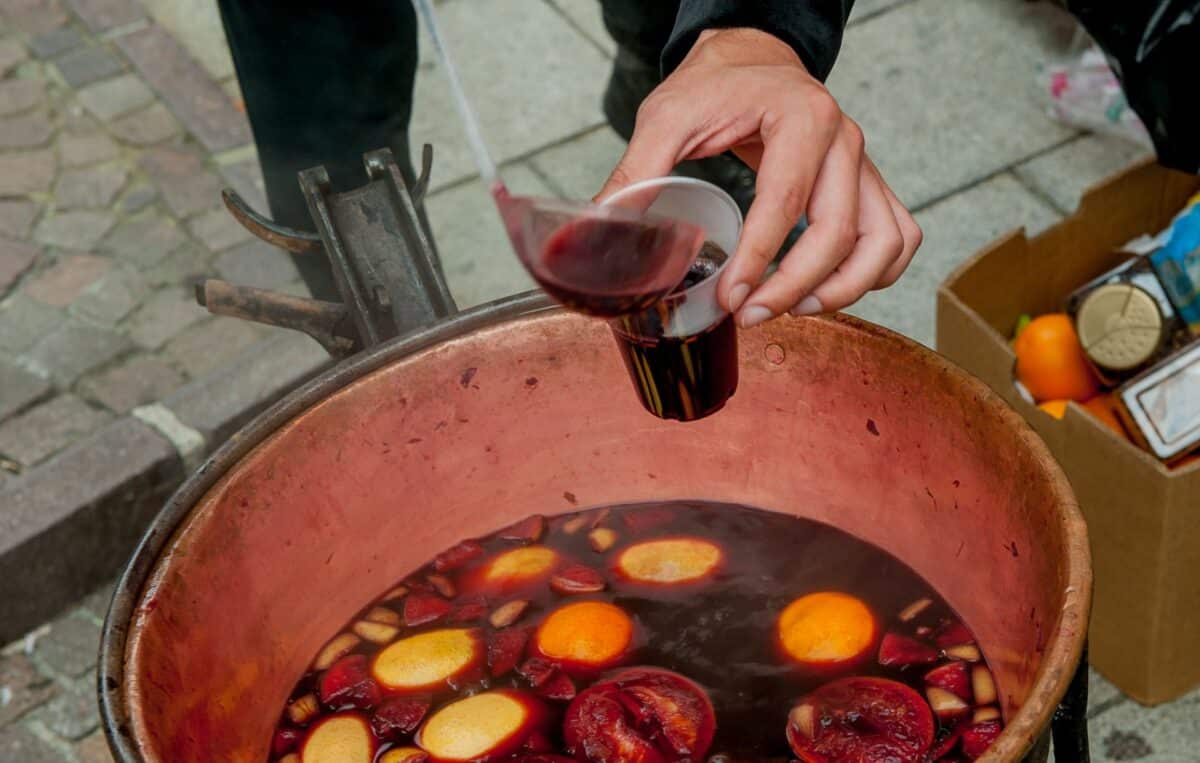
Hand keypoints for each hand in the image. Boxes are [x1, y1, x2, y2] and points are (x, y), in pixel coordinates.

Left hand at [596, 28, 920, 326]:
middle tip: (750, 314)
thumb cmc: (716, 85)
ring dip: (845, 288)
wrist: (754, 59)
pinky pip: (896, 237)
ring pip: (883, 242)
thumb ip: (637, 171)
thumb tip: (602, 229)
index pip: (786, 202)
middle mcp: (844, 141)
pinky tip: (829, 291)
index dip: (759, 260)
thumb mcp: (666, 116)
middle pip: (838, 232)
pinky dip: (875, 273)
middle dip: (793, 286)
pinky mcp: (868, 184)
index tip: (730, 298)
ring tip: (795, 310)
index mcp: (801, 118)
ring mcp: (864, 164)